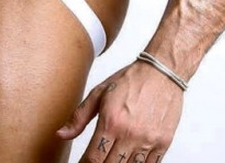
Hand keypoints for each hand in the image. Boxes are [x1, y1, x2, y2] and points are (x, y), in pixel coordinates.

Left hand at [56, 60, 184, 161]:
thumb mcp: (99, 93)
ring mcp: (148, 140)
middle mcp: (130, 134)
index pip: (93, 159)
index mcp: (111, 121)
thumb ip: (79, 117)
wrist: (162, 71)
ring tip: (112, 157)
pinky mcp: (163, 143)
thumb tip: (61, 134)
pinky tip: (129, 160)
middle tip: (97, 159)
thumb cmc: (131, 80)